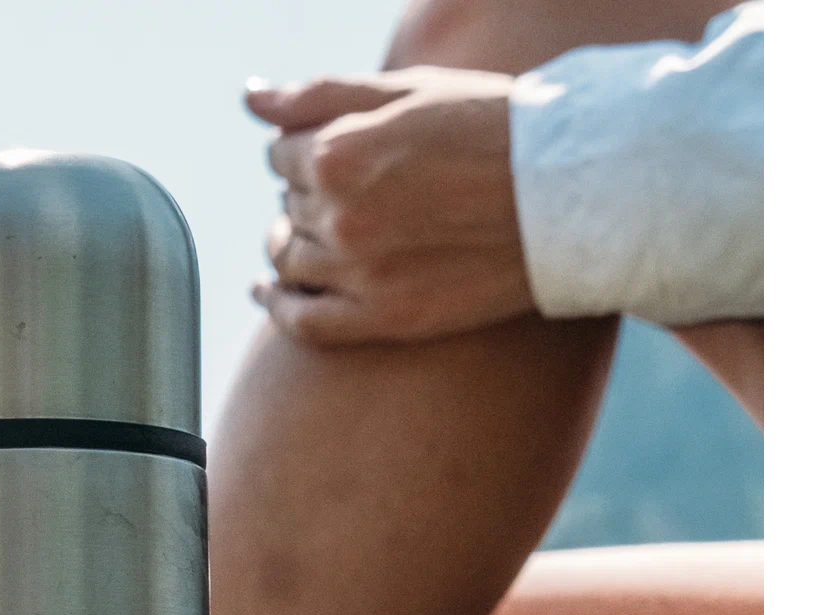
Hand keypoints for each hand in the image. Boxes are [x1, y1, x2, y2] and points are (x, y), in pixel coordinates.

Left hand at [248, 67, 535, 345]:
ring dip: (295, 242)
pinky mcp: (384, 318)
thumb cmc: (492, 128)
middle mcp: (339, 216)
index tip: (336, 151)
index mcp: (338, 153)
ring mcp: (359, 274)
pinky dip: (278, 306)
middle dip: (309, 193)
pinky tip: (270, 292)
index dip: (304, 150)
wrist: (565, 193)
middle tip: (357, 188)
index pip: (281, 154)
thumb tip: (250, 98)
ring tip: (325, 231)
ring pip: (289, 259)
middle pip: (289, 205)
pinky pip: (302, 322)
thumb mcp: (405, 91)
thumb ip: (317, 95)